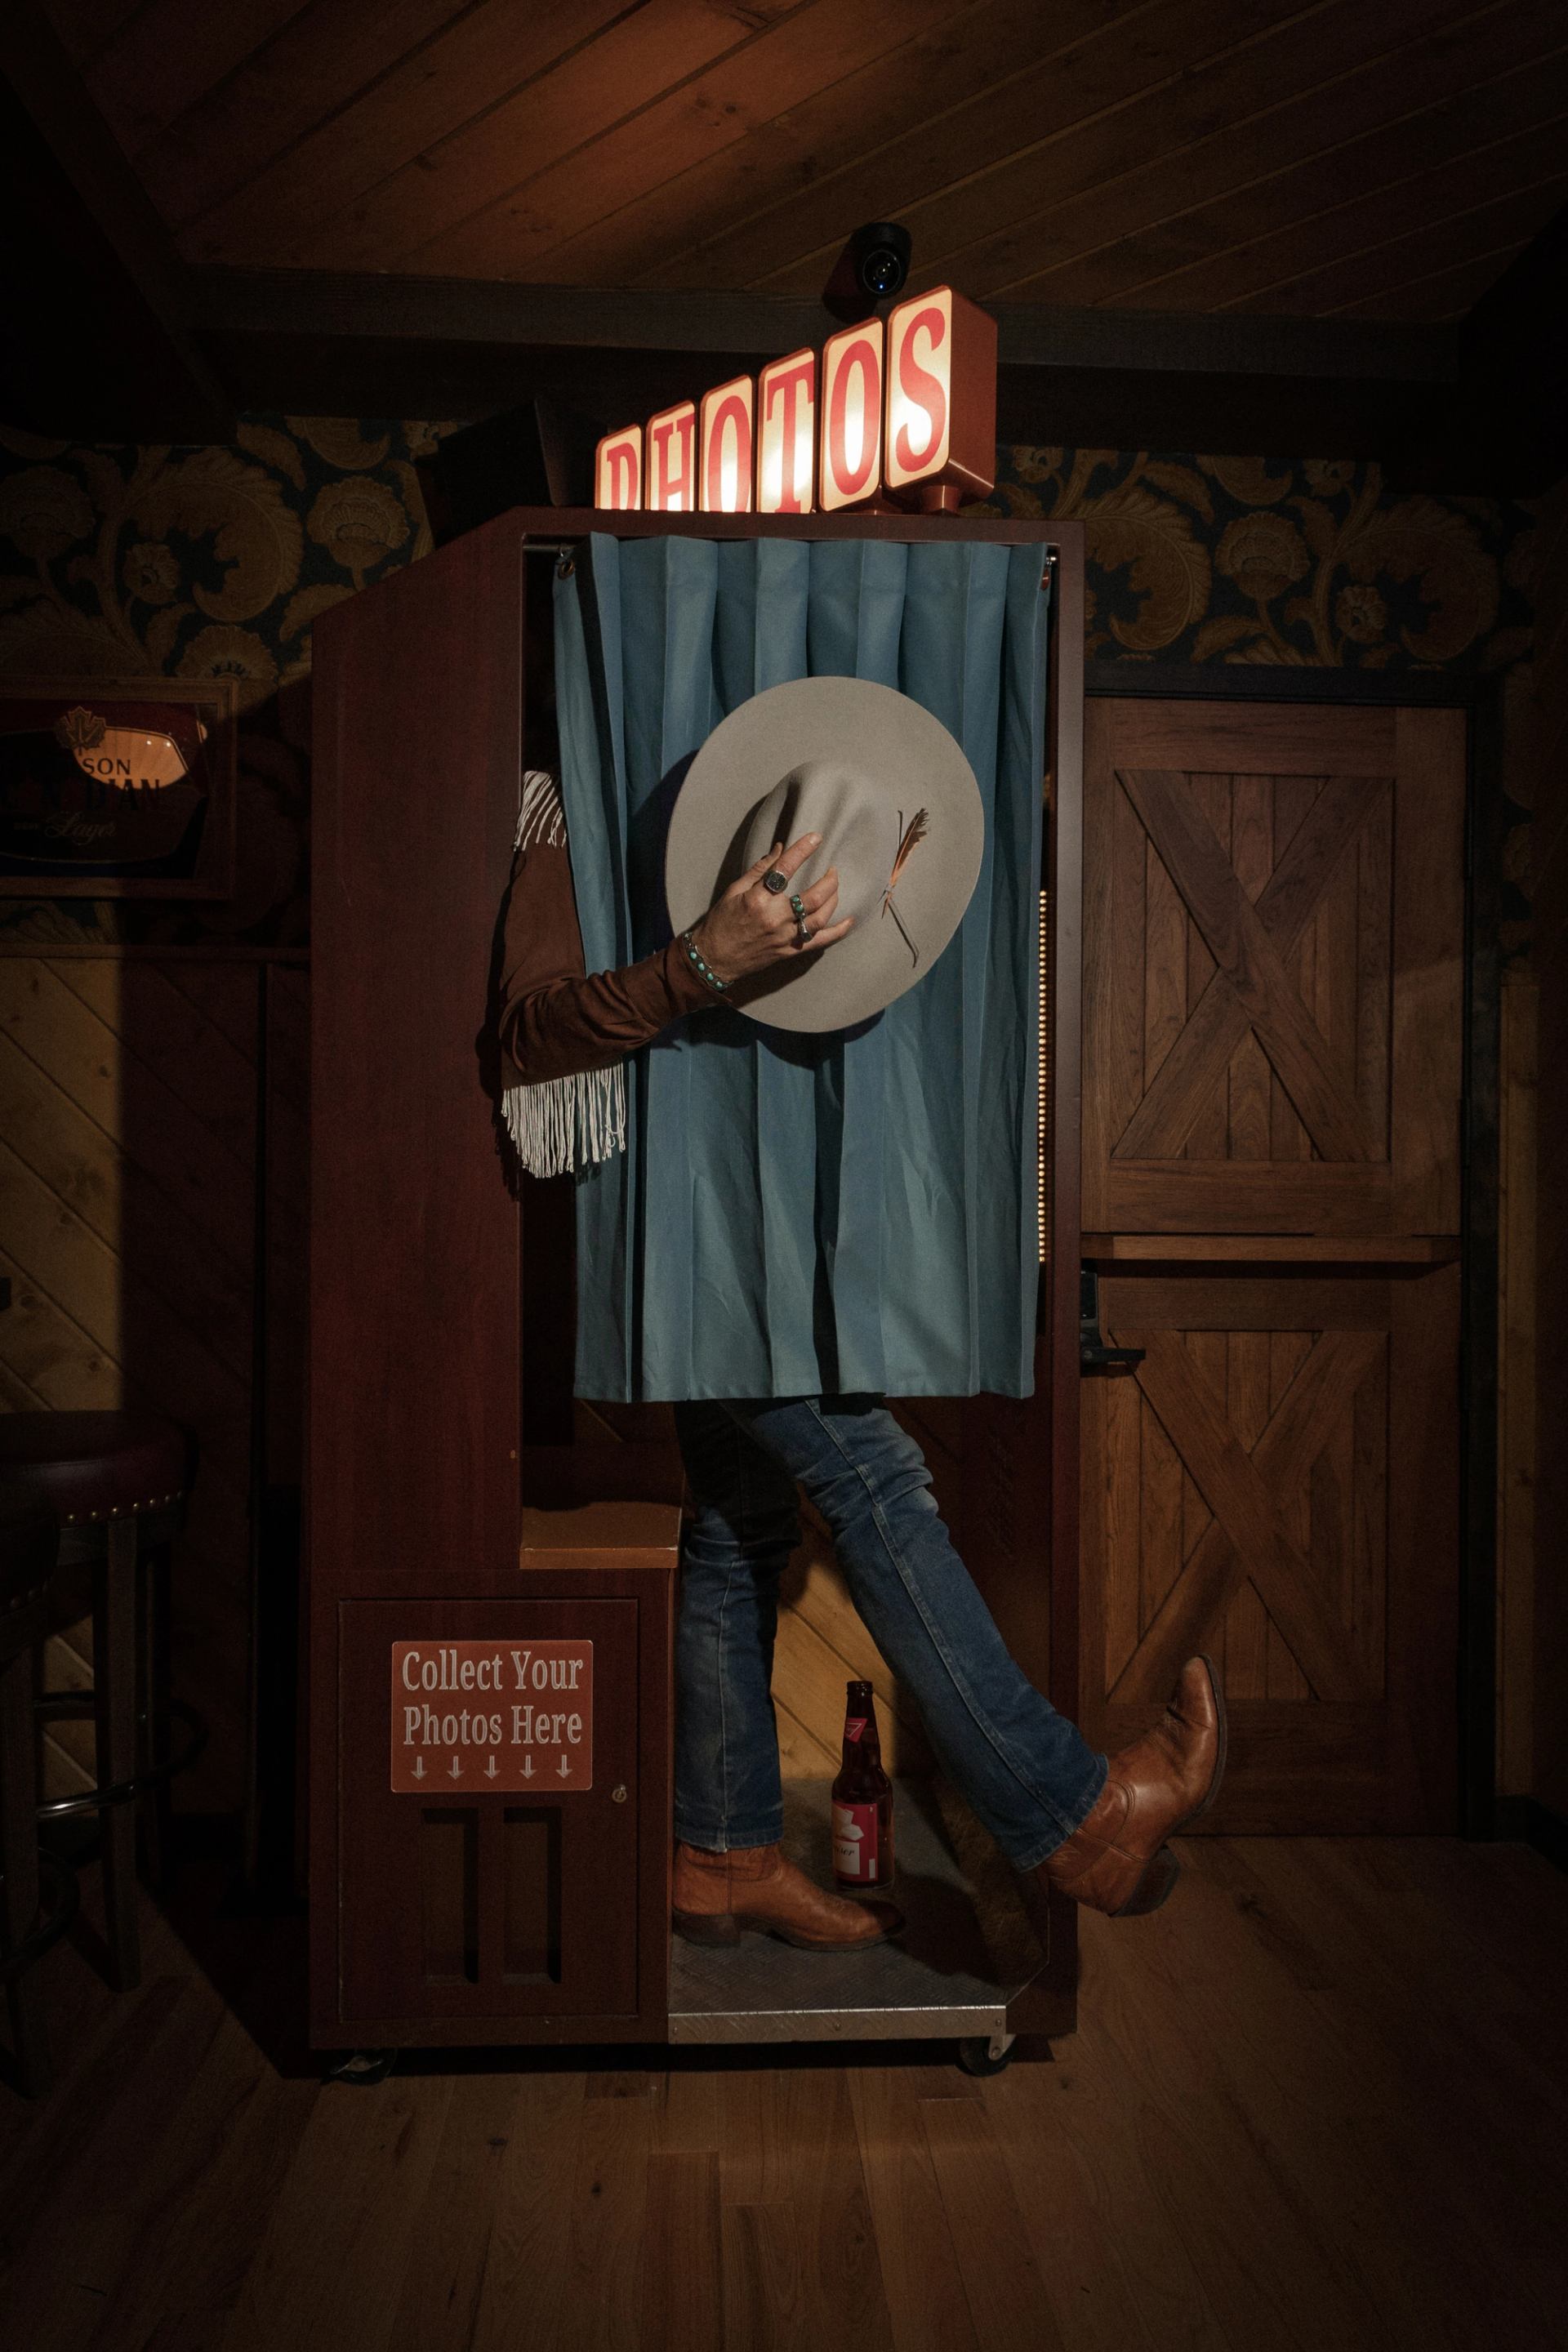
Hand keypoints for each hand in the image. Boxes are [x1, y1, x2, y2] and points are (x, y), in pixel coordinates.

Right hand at [689, 830, 853, 982]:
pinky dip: (837, 932)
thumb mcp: (734, 890)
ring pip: (819, 918)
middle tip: (833, 869)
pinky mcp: (790, 951)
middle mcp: (774, 919)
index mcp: (758, 900)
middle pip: (812, 897)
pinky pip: (819, 942)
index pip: (785, 870)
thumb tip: (780, 848)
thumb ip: (759, 869)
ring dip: (833, 900)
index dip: (802, 851)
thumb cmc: (722, 922)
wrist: (715, 958)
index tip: (816, 838)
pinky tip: (849, 920)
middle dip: (828, 880)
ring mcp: (784, 937)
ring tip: (835, 887)